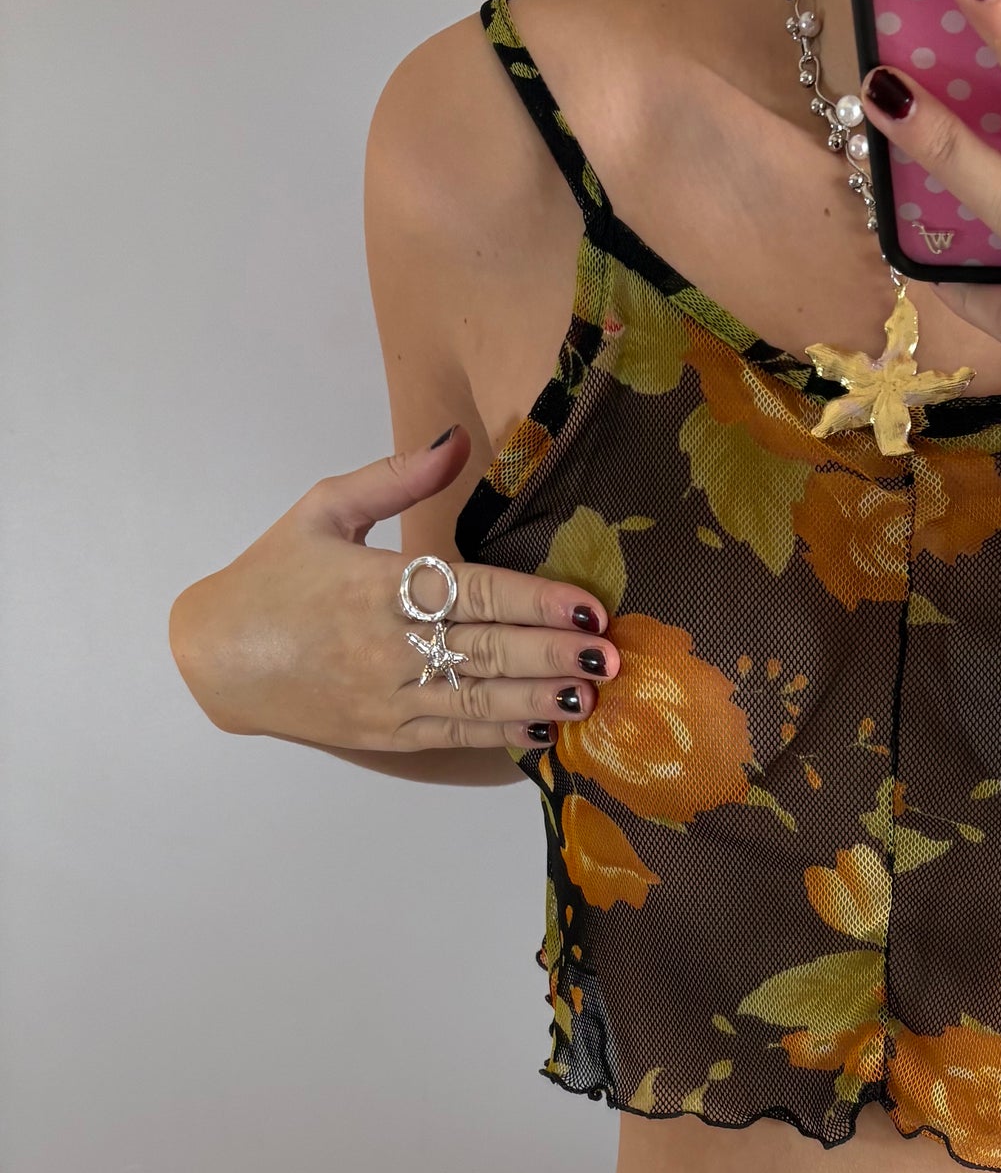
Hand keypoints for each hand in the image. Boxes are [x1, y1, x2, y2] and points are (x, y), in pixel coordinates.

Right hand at [167, 428, 620, 754]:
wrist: (218, 656)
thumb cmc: (274, 576)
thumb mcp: (323, 510)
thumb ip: (394, 477)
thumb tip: (455, 438)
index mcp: (378, 584)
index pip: (475, 593)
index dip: (537, 602)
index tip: (587, 607)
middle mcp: (389, 645)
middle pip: (489, 651)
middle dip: (555, 656)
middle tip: (611, 658)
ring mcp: (390, 696)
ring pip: (480, 701)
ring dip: (542, 700)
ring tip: (593, 696)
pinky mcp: (387, 733)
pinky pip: (457, 734)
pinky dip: (503, 733)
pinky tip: (545, 727)